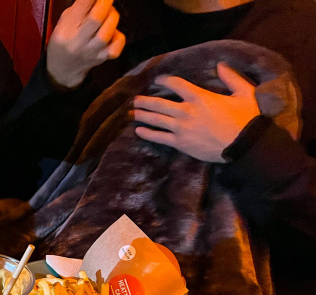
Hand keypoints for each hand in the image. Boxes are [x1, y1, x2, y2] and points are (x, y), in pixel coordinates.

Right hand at [46, 0, 125, 88]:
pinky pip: (117, 45)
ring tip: (108, 13)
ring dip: (112, 16)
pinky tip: (112, 32)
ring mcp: (92, 52)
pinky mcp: (103, 58)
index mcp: (65, 30)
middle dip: (105, 2)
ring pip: (108, 31)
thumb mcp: (64, 21)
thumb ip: (80, 7)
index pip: (82, 6)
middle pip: (96, 19)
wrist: (63, 69)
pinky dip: (118, 35)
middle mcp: (78, 42)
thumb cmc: (64, 40)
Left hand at [133, 63, 260, 162]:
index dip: (164, 81)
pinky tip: (139, 131)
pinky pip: (159, 137)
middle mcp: (186, 111)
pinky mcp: (180, 143)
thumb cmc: (247, 119)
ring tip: (132, 113)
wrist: (244, 145)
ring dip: (142, 115)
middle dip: (145, 101)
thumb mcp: (244, 93)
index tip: (157, 81)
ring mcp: (181, 128)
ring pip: (155, 120)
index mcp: (200, 97)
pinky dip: (147, 133)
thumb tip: (221, 64)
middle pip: (159, 103)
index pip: (176, 84)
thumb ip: (231, 77)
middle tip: (135, 99)